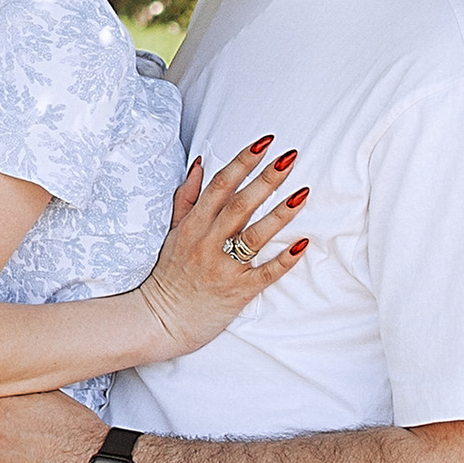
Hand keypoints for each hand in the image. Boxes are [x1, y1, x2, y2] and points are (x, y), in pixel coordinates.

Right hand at [133, 138, 306, 354]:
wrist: (161, 320)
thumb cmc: (170, 275)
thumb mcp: (172, 232)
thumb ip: (187, 198)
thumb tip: (200, 164)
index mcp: (193, 225)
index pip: (220, 185)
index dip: (243, 161)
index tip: (265, 142)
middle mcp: (207, 243)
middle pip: (240, 204)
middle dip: (266, 179)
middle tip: (290, 157)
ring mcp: (223, 267)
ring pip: (254, 236)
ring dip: (280, 214)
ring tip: (302, 193)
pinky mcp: (237, 291)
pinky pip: (264, 274)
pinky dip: (284, 260)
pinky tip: (302, 245)